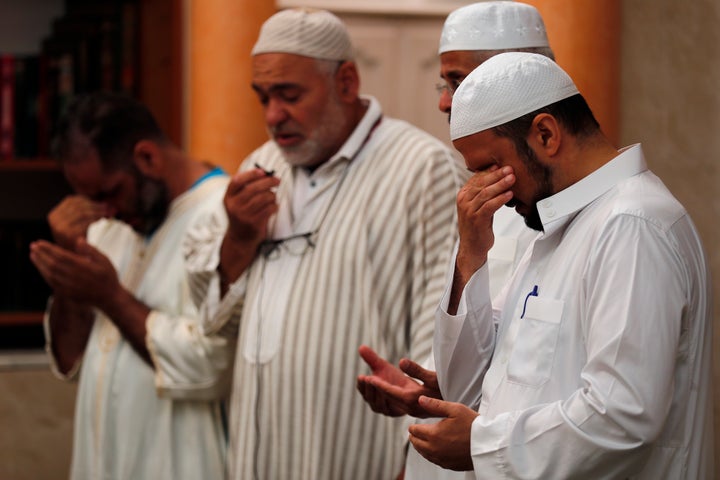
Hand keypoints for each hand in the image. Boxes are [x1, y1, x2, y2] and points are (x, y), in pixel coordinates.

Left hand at [30, 238, 120, 309]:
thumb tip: (78, 240)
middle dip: (41, 254)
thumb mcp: (105, 260)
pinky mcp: (66, 293)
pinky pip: (51, 283)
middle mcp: (75, 277)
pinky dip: (44, 274)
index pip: (61, 256)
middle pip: (52, 264)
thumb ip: (91, 250)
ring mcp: (69, 287)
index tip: (40, 242)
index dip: (49, 249)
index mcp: (84, 267)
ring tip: (33, 255)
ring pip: (50, 274)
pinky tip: (41, 268)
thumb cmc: (107, 276)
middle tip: (33, 246)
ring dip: (39, 264)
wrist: (109, 297)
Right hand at [48, 195, 107, 249]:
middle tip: (110, 208)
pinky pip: (86, 221)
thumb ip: (86, 212)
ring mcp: (60, 228)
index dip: (89, 200)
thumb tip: (107, 204)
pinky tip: (104, 220)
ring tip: (109, 214)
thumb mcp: (78, 225)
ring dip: (98, 212)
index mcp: (54, 215)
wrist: (74, 263)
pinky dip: (97, 219)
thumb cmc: (79, 244)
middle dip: (96, 206)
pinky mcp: (69, 234)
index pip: (72, 200)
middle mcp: (54, 221)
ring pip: (83, 212)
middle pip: (78, 206)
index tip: (103, 204)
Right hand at [219, 168, 281, 287]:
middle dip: (268, 182)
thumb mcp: (237, 202)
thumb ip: (246, 188)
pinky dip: (274, 206)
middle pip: (253, 188)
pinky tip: (274, 207)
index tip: (263, 171)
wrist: (240, 239)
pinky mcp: (254, 223)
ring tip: (273, 196)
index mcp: (228, 198)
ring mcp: (243, 216)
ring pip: (263, 198)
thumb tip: (265, 173)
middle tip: (277, 180)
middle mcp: (234, 206)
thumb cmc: (242, 214)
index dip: (250, 174)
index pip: (237, 181)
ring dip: (272, 195)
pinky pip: (269, 209)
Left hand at [356, 345, 441, 417]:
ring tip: (370, 383)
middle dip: (375, 390)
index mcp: (413, 399)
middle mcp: (409, 408)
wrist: (457, 407)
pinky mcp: (413, 411)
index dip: (379, 384)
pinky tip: (384, 390)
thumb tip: (401, 361)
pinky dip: (388, 397)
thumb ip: (416, 370)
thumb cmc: (446, 389)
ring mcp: (411, 411)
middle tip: (365, 378)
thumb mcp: (433, 377)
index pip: (390, 392)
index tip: (369, 376)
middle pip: (387, 399)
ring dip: (380, 394)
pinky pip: (396, 405)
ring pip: (391, 403)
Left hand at [408, 396, 477, 470]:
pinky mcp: (449, 465)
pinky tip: (434, 450)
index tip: (414, 425)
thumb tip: (421, 400)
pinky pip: (433, 460)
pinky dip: (430, 455)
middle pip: (416, 444)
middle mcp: (434, 449)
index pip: (414, 431)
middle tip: (415, 432)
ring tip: (421, 441)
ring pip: (423, 454)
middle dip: (414, 437)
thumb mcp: (455, 409)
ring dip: (420, 446)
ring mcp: (441, 458)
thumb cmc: (473, 426)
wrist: (488, 444)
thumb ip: (435, 405)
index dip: (413, 427)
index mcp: (433, 434)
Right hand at [455, 166, 514, 281]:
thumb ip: (484, 193)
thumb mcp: (479, 206)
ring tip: (512, 179)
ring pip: (486, 193)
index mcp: (463, 195)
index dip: (490, 171)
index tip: (502, 165)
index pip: (476, 178)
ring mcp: (469, 211)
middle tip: (510, 169)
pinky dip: (500, 199)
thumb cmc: (478, 226)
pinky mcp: (476, 220)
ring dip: (500, 185)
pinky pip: (489, 206)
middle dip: (497, 175)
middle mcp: (463, 201)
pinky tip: (509, 195)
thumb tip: (498, 176)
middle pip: (481, 184)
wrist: (472, 247)